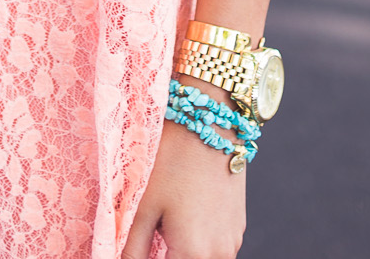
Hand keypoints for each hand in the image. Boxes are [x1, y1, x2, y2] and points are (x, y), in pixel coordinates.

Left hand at [120, 119, 245, 258]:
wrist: (209, 124)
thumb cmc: (172, 162)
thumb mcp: (143, 207)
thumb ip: (132, 249)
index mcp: (194, 255)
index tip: (136, 250)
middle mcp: (219, 255)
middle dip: (167, 255)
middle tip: (150, 237)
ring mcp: (233, 242)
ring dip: (183, 254)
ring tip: (164, 229)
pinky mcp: (238, 227)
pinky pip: (216, 250)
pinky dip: (199, 245)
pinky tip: (183, 219)